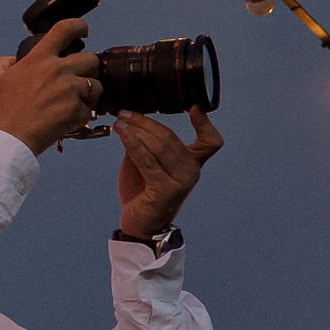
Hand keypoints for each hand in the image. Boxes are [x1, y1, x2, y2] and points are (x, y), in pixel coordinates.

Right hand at [0, 19, 100, 153]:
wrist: (9, 138)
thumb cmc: (1, 110)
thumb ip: (4, 63)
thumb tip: (13, 59)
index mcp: (39, 58)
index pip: (65, 29)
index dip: (78, 26)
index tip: (83, 31)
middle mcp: (58, 70)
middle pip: (91, 59)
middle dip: (87, 68)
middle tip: (77, 79)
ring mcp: (70, 91)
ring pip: (96, 85)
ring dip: (89, 93)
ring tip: (75, 102)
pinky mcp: (78, 111)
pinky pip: (90, 110)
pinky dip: (81, 116)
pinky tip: (68, 119)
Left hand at [115, 109, 222, 236]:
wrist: (138, 222)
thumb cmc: (141, 190)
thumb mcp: (144, 161)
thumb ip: (145, 143)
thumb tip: (131, 120)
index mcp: (192, 162)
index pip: (210, 142)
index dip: (205, 123)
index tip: (195, 107)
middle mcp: (192, 171)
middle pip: (170, 138)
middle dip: (145, 122)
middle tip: (124, 114)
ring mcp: (182, 181)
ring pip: (160, 147)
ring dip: (136, 132)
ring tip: (119, 123)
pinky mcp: (166, 190)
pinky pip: (148, 161)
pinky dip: (134, 145)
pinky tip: (122, 135)